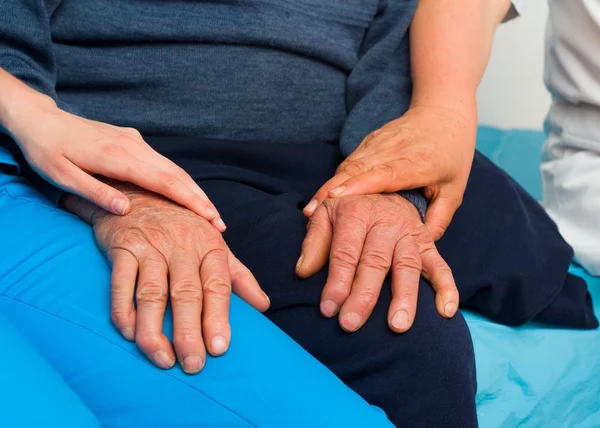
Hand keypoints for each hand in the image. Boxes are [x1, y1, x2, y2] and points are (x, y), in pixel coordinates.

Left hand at [7, 99, 224, 230]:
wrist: (40, 118)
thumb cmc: (46, 150)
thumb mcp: (61, 176)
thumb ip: (94, 193)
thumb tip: (126, 211)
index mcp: (116, 157)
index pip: (164, 182)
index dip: (189, 201)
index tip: (209, 217)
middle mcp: (132, 146)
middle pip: (176, 175)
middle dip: (201, 199)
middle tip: (219, 224)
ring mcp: (134, 141)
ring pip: (173, 168)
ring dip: (193, 191)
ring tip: (209, 213)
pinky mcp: (132, 140)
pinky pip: (162, 163)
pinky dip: (180, 180)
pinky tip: (186, 194)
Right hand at [62, 184, 269, 373]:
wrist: (141, 191)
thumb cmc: (183, 225)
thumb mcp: (215, 244)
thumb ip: (239, 276)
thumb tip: (264, 306)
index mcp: (210, 247)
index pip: (217, 286)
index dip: (219, 318)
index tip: (220, 348)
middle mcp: (182, 246)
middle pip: (186, 294)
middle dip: (190, 332)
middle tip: (194, 365)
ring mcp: (151, 246)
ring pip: (152, 294)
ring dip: (155, 331)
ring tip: (163, 360)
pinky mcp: (122, 247)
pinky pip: (120, 284)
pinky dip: (124, 312)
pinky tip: (130, 335)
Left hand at [296, 193, 457, 332]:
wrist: (384, 189)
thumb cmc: (349, 210)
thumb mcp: (325, 216)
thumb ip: (313, 243)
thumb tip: (303, 272)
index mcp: (356, 212)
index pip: (345, 252)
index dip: (336, 281)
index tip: (328, 309)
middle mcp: (386, 221)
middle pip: (375, 261)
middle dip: (363, 295)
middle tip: (351, 324)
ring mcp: (409, 233)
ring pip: (407, 266)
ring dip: (404, 297)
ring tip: (397, 326)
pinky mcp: (428, 244)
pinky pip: (441, 266)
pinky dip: (446, 288)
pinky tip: (445, 312)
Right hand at [304, 106, 475, 239]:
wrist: (444, 112)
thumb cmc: (452, 154)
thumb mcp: (454, 189)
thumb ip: (439, 218)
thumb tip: (422, 246)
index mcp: (416, 162)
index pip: (384, 174)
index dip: (358, 185)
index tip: (336, 198)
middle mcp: (393, 150)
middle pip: (356, 169)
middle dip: (331, 190)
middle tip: (311, 213)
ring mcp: (378, 142)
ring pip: (348, 165)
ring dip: (328, 186)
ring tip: (311, 210)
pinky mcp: (369, 141)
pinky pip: (349, 161)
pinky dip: (334, 179)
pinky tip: (323, 196)